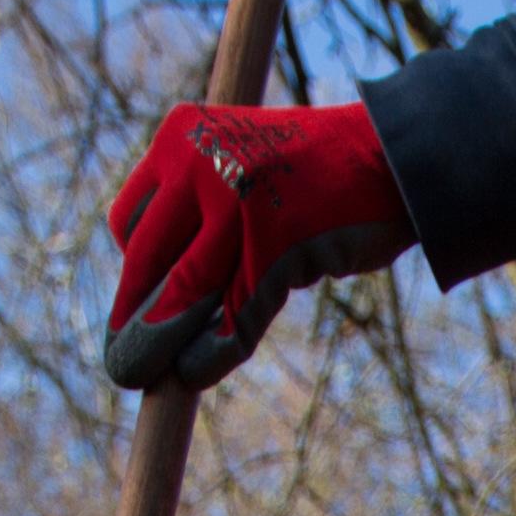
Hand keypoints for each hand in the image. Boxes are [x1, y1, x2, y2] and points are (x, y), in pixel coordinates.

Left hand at [101, 101, 411, 391]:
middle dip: (134, 321)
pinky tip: (196, 373)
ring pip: (185, 292)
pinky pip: (233, 313)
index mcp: (182, 138)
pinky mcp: (276, 244)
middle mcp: (200, 164)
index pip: (130, 222)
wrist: (394, 157)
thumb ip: (200, 218)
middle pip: (148, 261)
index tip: (139, 307)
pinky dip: (211, 353)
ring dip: (161, 346)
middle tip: (122, 367)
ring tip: (144, 377)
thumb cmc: (317, 176)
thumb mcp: (241, 178)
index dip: (131, 275)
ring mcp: (237, 203)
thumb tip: (153, 301)